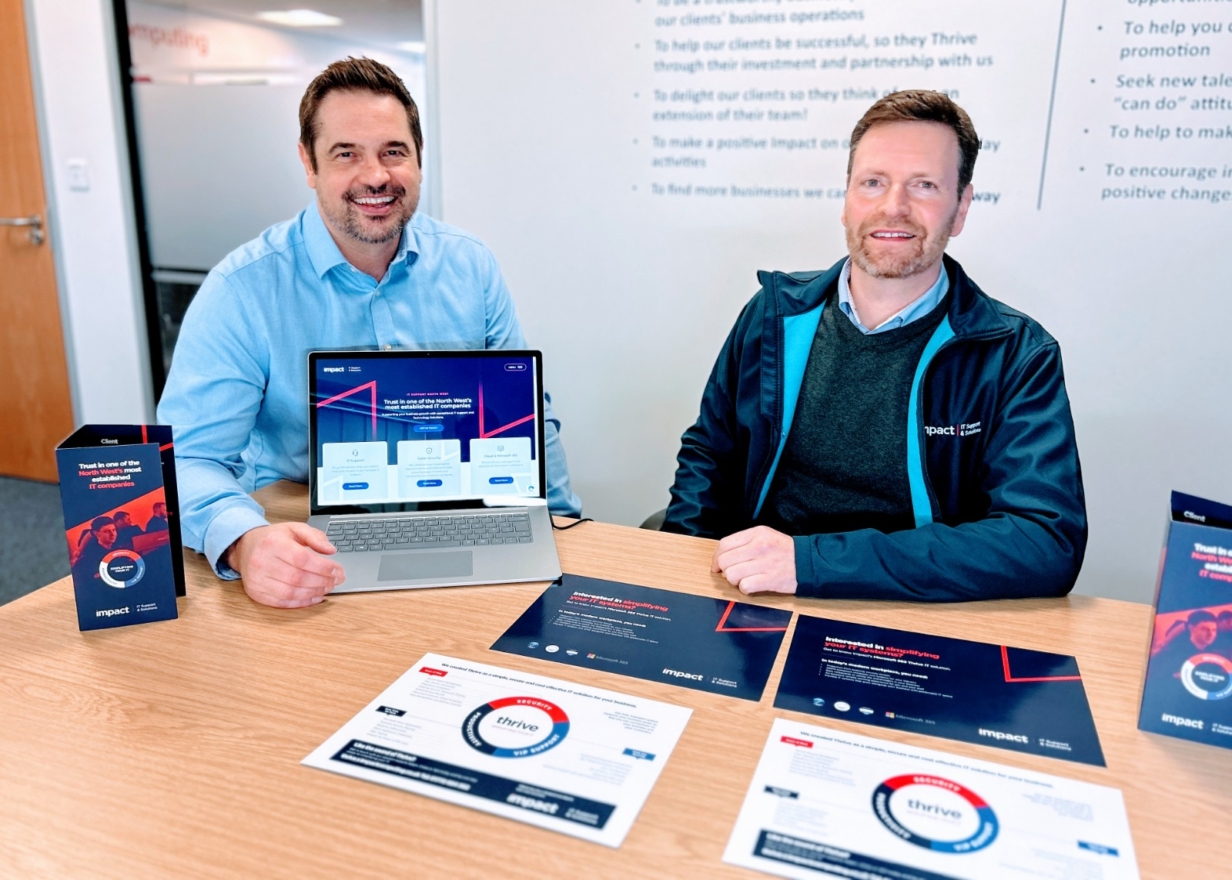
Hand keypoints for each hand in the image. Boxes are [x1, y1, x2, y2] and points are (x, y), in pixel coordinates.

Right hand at [227, 523, 344, 608]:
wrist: (245, 547)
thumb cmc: (273, 539)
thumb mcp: (294, 529)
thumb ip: (315, 537)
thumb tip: (331, 550)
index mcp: (272, 543)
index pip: (302, 559)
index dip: (324, 567)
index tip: (338, 570)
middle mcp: (261, 561)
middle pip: (298, 578)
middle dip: (322, 581)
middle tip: (336, 581)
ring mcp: (256, 579)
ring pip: (291, 592)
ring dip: (314, 593)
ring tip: (327, 588)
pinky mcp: (255, 593)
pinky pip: (282, 603)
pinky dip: (302, 603)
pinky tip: (315, 597)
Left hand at [711, 526, 797, 594]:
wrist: (809, 562)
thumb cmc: (784, 551)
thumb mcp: (765, 536)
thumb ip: (744, 542)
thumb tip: (721, 558)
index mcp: (756, 533)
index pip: (724, 544)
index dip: (716, 558)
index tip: (716, 565)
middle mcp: (759, 546)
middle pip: (725, 561)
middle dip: (724, 571)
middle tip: (732, 574)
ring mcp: (765, 563)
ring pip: (732, 575)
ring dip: (735, 581)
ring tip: (745, 579)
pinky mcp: (770, 580)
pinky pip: (745, 586)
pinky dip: (745, 589)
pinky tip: (753, 585)